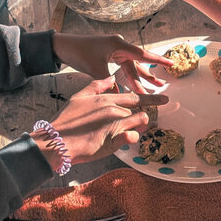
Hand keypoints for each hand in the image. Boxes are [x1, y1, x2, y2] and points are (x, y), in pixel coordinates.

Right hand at [38, 78, 168, 165]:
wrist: (56, 141)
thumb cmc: (66, 120)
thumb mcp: (79, 97)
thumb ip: (96, 86)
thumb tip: (110, 78)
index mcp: (107, 99)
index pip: (134, 97)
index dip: (151, 99)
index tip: (165, 99)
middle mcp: (114, 109)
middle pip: (139, 111)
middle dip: (144, 117)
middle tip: (145, 124)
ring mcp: (114, 124)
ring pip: (139, 123)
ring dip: (139, 128)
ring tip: (131, 132)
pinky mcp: (113, 140)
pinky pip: (132, 137)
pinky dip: (131, 139)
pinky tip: (124, 140)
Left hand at [52, 33, 171, 93]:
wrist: (65, 46)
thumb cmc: (80, 53)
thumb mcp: (95, 69)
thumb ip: (109, 83)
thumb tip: (120, 97)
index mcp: (119, 45)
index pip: (142, 54)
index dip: (158, 60)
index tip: (171, 64)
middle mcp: (119, 46)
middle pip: (138, 63)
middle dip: (149, 75)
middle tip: (162, 85)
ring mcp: (115, 50)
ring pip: (131, 66)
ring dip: (140, 77)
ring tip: (154, 87)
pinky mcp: (110, 55)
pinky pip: (123, 67)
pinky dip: (129, 76)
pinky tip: (135, 85)